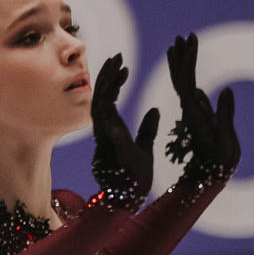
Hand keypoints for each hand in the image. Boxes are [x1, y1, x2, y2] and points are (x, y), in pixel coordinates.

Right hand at [89, 53, 157, 202]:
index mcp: (112, 130)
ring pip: (99, 106)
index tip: (124, 65)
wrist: (133, 198)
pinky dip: (107, 112)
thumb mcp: (145, 147)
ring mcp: (103, 140)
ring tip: (116, 66)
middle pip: (100, 97)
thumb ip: (147, 129)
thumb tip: (154, 111)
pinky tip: (112, 94)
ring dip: (107, 86)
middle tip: (117, 56)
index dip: (115, 81)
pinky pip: (103, 127)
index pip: (110, 100)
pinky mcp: (108, 149)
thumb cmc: (137, 177)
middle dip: (107, 76)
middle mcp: (104, 132)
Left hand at [163, 33, 239, 179]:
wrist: (211, 178)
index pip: (185, 81)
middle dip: (182, 56)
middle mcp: (189, 110)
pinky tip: (187, 70)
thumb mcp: (224, 138)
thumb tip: (224, 88)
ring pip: (183, 83)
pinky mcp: (197, 117)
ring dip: (183, 63)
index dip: (187, 60)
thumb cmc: (220, 161)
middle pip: (180, 78)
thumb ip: (224, 114)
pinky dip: (188, 77)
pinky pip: (189, 93)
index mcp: (193, 112)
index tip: (189, 42)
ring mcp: (192, 113)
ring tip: (182, 44)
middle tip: (182, 36)